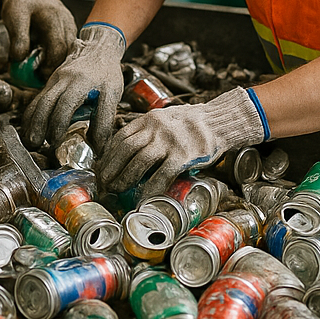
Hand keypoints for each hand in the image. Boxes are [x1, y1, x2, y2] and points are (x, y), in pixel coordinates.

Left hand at [1, 0, 75, 71]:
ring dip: (58, 63)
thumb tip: (20, 60)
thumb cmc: (21, 2)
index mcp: (54, 16)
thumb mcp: (14, 17)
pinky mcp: (69, 31)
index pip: (59, 46)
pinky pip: (68, 48)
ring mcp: (70, 26)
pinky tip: (47, 63)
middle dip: (55, 67)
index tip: (38, 75)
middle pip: (68, 52)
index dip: (50, 64)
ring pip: (70, 51)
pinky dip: (59, 58)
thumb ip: (18, 38)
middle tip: (40, 78)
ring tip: (42, 72)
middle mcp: (66, 22)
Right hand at [23, 22, 124, 147]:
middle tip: (40, 144)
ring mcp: (55, 79)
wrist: (97, 48)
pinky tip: (29, 127)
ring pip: (40, 101)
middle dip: (41, 125)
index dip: (60, 124)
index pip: (67, 105)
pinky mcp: (51, 82)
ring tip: (31, 141)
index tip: (60, 142)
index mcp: (80, 82)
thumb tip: (98, 145)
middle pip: (47, 103)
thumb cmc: (106, 72)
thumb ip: (105, 118)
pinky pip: (38, 99)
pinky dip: (32, 114)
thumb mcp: (113, 93)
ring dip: (33, 121)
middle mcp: (64, 79)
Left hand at [95, 87, 265, 198]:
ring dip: (125, 177)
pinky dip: (151, 188)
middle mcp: (155, 128)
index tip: (101, 166)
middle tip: (103, 182)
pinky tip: (143, 198)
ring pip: (139, 161)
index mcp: (148, 119)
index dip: (108, 153)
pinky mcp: (183, 155)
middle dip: (111, 167)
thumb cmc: (190, 124)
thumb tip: (130, 150)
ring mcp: (168, 141)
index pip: (121, 136)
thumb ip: (148, 131)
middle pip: (126, 149)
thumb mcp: (164, 119)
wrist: (218, 121)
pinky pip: (163, 174)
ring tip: (116, 189)